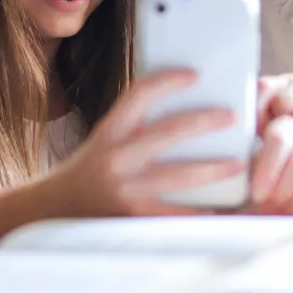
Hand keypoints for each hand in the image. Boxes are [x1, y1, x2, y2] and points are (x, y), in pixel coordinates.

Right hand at [43, 70, 244, 217]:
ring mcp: (126, 189)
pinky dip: (201, 211)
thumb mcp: (104, 140)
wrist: (55, 209)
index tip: (194, 75)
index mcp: (109, 132)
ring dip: (213, 169)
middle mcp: (116, 158)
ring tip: (237, 163)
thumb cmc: (88, 172)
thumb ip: (134, 128)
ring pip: (179, 175)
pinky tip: (221, 208)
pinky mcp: (135, 217)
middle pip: (168, 132)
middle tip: (232, 117)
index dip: (168, 81)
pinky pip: (176, 214)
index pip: (138, 94)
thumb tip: (181, 112)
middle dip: (205, 122)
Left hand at [248, 115, 292, 215]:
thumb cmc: (265, 176)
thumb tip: (230, 171)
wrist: (292, 184)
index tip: (258, 195)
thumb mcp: (249, 164)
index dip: (268, 171)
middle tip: (270, 208)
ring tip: (284, 213)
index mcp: (285, 125)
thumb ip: (243, 163)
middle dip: (282, 193)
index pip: (279, 140)